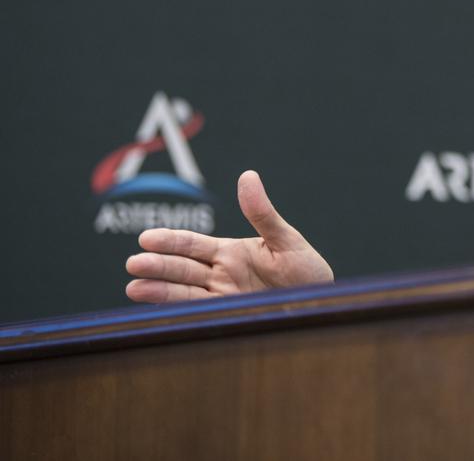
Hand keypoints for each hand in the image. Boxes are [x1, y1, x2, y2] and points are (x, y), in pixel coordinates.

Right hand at [125, 170, 333, 302]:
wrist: (320, 303)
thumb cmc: (306, 270)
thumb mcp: (286, 239)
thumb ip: (263, 213)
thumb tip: (247, 176)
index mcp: (231, 252)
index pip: (193, 245)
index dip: (171, 241)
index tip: (147, 238)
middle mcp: (221, 274)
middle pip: (183, 269)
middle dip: (158, 266)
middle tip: (134, 263)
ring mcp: (223, 296)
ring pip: (185, 293)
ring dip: (159, 291)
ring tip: (134, 289)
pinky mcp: (229, 315)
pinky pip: (201, 313)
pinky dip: (179, 313)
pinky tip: (157, 312)